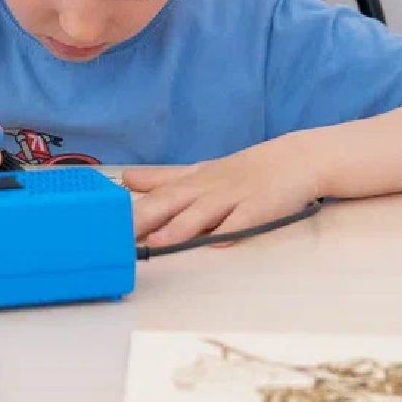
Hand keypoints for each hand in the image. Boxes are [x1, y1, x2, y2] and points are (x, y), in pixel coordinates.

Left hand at [124, 137, 319, 248]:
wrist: (298, 159)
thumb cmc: (246, 170)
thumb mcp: (201, 170)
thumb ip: (164, 178)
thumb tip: (128, 179)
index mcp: (193, 180)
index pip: (156, 193)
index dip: (129, 208)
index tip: (103, 221)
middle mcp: (208, 188)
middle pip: (171, 203)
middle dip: (143, 220)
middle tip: (117, 236)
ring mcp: (234, 198)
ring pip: (203, 213)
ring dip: (179, 228)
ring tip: (157, 242)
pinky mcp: (260, 210)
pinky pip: (242, 222)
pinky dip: (229, 231)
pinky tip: (216, 242)